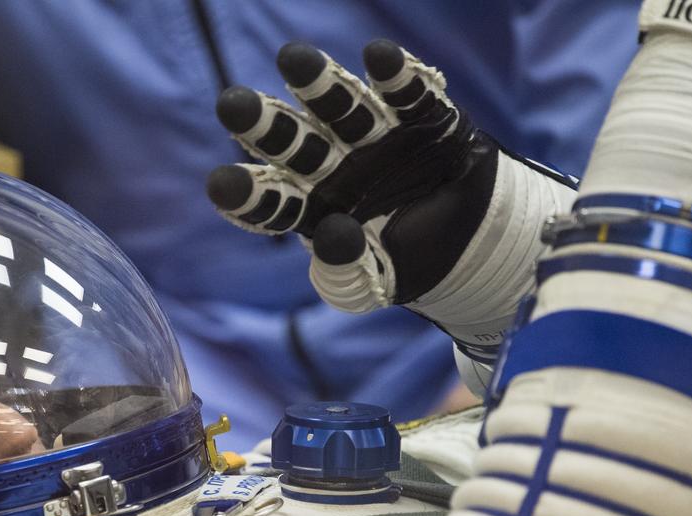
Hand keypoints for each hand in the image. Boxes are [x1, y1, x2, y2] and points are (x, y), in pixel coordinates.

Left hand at [205, 40, 502, 314]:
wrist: (470, 244)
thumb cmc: (404, 262)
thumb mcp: (371, 283)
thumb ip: (345, 269)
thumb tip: (332, 236)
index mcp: (311, 206)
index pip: (272, 201)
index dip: (247, 195)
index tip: (221, 186)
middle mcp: (333, 164)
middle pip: (293, 143)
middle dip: (263, 124)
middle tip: (232, 105)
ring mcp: (374, 136)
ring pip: (341, 108)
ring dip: (318, 83)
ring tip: (293, 58)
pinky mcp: (419, 117)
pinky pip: (406, 95)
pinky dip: (395, 75)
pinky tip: (378, 55)